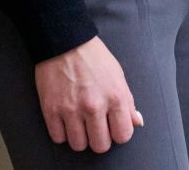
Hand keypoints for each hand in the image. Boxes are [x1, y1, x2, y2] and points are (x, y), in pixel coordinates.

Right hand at [33, 36, 141, 152]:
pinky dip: (62, 133)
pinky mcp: (51, 110)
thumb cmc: (95, 58)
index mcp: (115, 98)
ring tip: (80, 125)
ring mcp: (71, 110)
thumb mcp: (119, 76)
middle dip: (100, 140)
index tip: (113, 128)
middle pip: (100, 146)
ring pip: (78, 145)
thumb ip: (128, 102)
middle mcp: (94, 106)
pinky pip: (58, 138)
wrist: (66, 43)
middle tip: (96, 128)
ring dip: (80, 138)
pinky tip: (66, 121)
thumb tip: (137, 122)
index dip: (119, 134)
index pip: (123, 136)